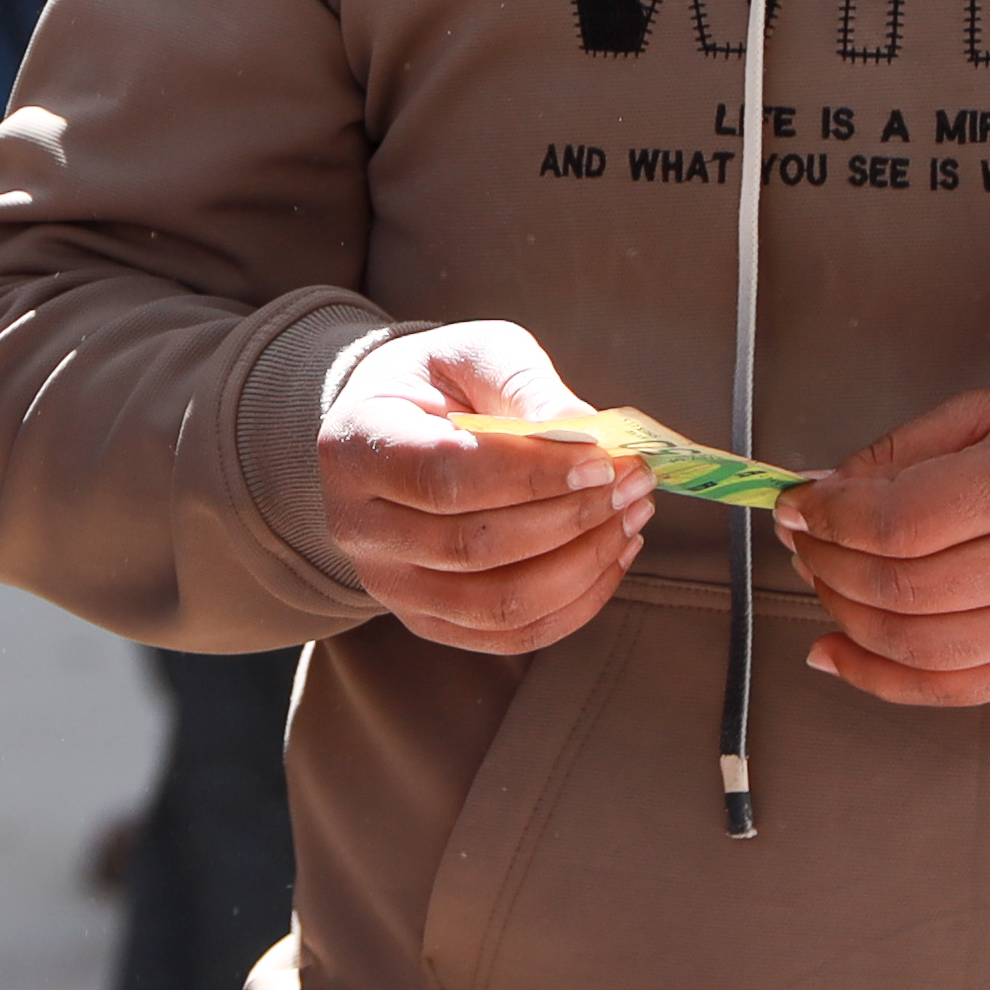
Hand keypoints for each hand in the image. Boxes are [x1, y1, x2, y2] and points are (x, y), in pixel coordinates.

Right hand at [319, 324, 652, 658]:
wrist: (395, 429)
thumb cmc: (440, 385)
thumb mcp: (477, 353)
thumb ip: (526, 383)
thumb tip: (587, 432)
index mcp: (356, 446)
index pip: (446, 477)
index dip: (532, 475)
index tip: (602, 460)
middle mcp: (359, 528)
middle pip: (475, 547)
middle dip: (571, 519)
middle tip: (633, 483)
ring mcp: (390, 586)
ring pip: (498, 604)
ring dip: (583, 564)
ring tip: (630, 516)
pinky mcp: (428, 620)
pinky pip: (511, 636)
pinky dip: (577, 603)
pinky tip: (611, 554)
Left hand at [778, 388, 989, 710]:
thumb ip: (908, 451)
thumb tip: (825, 490)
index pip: (898, 520)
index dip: (829, 516)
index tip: (799, 504)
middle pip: (899, 585)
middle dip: (827, 563)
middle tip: (804, 539)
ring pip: (915, 645)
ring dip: (845, 616)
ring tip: (823, 581)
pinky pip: (949, 689)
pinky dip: (879, 680)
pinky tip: (835, 652)